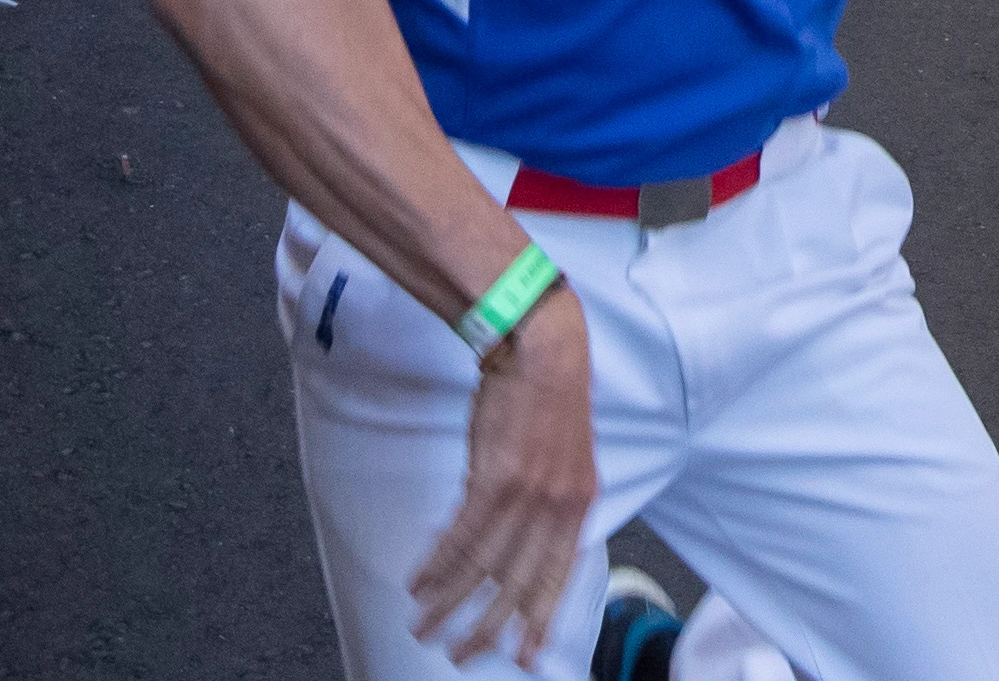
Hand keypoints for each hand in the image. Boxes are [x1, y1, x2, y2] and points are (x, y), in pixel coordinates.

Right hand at [407, 291, 596, 666]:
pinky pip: (461, 536)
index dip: (541, 619)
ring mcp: (527, 494)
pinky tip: (418, 583)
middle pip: (519, 584)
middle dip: (488, 627)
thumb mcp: (565, 459)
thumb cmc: (548, 399)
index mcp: (581, 504)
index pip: (560, 576)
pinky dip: (437, 564)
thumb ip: (549, 504)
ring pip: (483, 567)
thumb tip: (522, 543)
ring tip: (425, 626)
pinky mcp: (495, 478)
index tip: (527, 657)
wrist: (541, 347)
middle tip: (460, 654)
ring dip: (449, 601)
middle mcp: (558, 506)